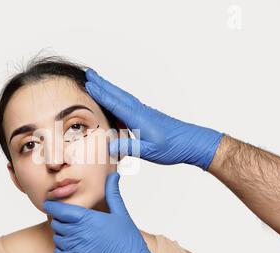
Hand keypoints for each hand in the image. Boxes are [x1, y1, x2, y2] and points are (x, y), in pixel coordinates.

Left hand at [43, 172, 161, 252]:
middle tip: (69, 219)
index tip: (49, 203)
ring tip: (76, 233)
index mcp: (88, 219)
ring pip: (57, 238)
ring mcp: (75, 250)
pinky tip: (75, 246)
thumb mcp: (121, 214)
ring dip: (62, 234)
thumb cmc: (128, 242)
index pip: (60, 210)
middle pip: (56, 223)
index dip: (52, 206)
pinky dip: (63, 249)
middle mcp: (78, 234)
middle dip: (60, 220)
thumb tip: (114, 175)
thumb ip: (113, 193)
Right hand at [85, 68, 223, 170]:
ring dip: (109, 88)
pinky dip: (117, 97)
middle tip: (89, 73)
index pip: (114, 103)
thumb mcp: (149, 151)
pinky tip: (115, 99)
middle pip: (117, 94)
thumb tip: (109, 146)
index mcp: (137, 117)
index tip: (88, 84)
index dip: (100, 94)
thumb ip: (129, 147)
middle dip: (102, 84)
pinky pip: (127, 103)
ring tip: (98, 81)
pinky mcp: (146, 116)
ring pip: (122, 96)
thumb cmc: (173, 147)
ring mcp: (142, 112)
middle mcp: (139, 111)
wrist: (191, 142)